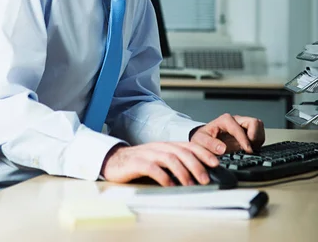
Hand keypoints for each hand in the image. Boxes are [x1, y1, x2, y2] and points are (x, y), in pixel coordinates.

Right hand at [100, 141, 219, 186]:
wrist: (116, 161)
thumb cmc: (140, 162)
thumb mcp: (160, 160)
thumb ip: (176, 163)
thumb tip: (198, 174)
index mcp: (167, 145)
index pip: (189, 145)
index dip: (203, 152)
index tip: (216, 162)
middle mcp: (160, 147)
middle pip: (181, 152)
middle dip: (196, 165)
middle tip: (206, 179)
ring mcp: (149, 153)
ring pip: (170, 158)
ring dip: (183, 172)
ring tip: (190, 184)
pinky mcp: (138, 162)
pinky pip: (153, 168)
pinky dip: (163, 177)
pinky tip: (170, 185)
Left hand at [190, 114, 264, 154]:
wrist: (202, 140)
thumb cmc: (202, 139)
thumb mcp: (200, 141)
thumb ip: (209, 144)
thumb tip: (222, 148)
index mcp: (224, 120)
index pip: (239, 127)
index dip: (245, 140)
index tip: (247, 150)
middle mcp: (235, 121)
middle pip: (254, 123)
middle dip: (255, 137)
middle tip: (250, 149)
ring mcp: (242, 126)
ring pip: (259, 128)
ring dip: (257, 140)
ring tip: (249, 150)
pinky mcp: (246, 133)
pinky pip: (258, 135)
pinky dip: (257, 143)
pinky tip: (249, 150)